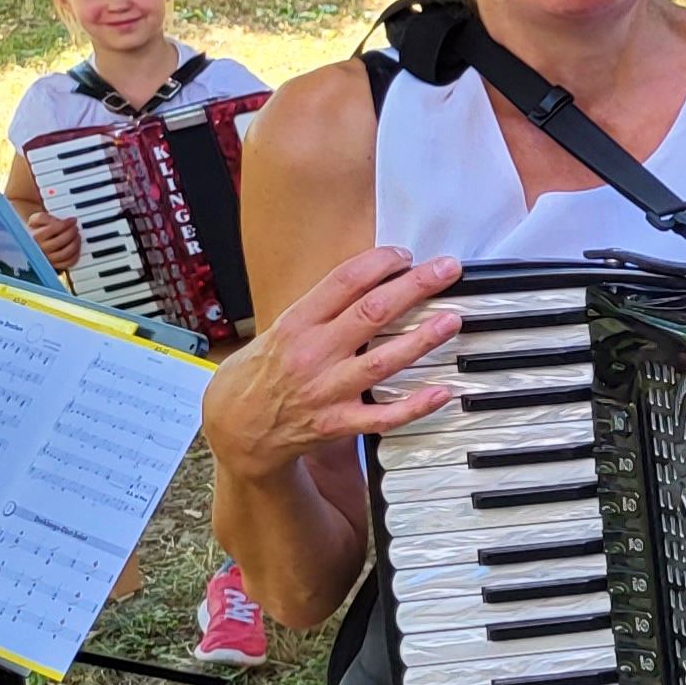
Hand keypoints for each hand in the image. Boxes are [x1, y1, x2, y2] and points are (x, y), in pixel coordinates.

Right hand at [25, 208, 83, 271]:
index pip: (52, 229)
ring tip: (77, 235)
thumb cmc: (38, 228)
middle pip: (60, 241)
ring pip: (65, 253)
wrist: (34, 240)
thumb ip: (44, 217)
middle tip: (75, 227)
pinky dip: (76, 254)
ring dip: (75, 243)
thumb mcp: (36, 219)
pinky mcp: (56, 265)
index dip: (65, 224)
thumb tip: (58, 221)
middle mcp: (40, 250)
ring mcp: (48, 259)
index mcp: (34, 237)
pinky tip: (76, 245)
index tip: (73, 220)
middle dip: (71, 232)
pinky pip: (69, 262)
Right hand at [200, 247, 469, 484]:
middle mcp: (312, 354)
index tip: (406, 255)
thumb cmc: (260, 374)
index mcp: (296, 324)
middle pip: (370, 313)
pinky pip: (382, 416)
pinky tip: (440, 392)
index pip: (343, 282)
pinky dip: (413, 406)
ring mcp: (325, 390)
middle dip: (414, 287)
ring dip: (421, 340)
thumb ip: (319, 312)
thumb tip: (368, 282)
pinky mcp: (336, 424)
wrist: (234, 429)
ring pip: (381, 362)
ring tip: (451, 320)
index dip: (379, 263)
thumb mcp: (277, 332)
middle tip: (447, 270)